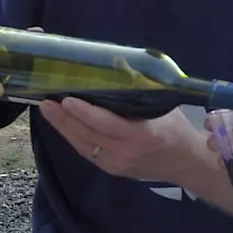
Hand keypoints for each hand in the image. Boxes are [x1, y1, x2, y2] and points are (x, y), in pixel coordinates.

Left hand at [42, 96, 210, 182]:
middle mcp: (126, 152)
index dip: (83, 112)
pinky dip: (73, 137)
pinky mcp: (112, 170)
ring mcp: (117, 164)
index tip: (66, 100)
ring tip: (48, 111)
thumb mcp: (164, 106)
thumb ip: (141, 86)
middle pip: (87, 135)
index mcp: (142, 135)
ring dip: (63, 128)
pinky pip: (87, 152)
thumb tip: (117, 62)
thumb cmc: (177, 130)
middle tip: (45, 101)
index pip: (105, 123)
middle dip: (64, 119)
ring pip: (82, 145)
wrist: (187, 164)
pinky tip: (64, 125)